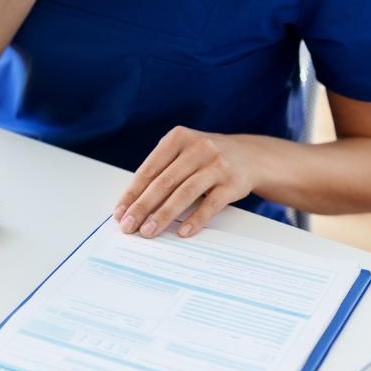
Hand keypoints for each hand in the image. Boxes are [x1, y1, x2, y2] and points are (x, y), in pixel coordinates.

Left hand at [114, 127, 256, 237]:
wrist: (250, 156)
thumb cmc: (206, 158)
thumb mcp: (184, 152)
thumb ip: (162, 170)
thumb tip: (132, 204)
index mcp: (178, 138)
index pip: (149, 169)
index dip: (133, 192)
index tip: (120, 212)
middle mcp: (198, 148)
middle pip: (164, 181)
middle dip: (143, 206)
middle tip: (129, 226)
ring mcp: (217, 164)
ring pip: (185, 193)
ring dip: (164, 215)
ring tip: (149, 231)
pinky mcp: (233, 183)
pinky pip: (211, 204)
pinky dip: (196, 219)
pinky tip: (183, 232)